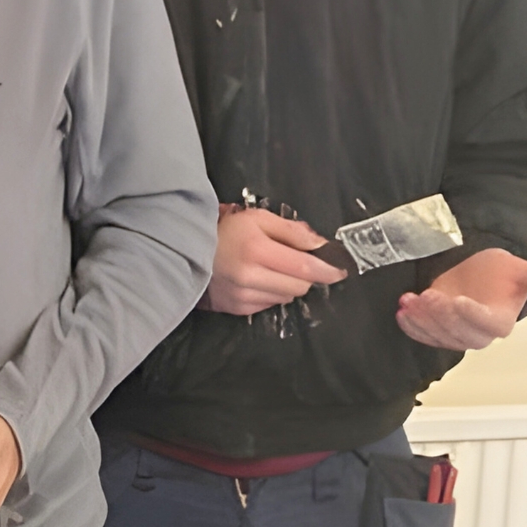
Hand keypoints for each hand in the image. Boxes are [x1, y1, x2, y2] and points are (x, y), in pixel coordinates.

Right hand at [205, 205, 344, 314]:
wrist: (185, 250)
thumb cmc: (223, 230)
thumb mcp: (256, 219)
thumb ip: (291, 230)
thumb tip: (320, 243)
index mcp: (257, 250)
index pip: (305, 267)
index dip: (328, 270)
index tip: (340, 270)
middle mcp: (250, 276)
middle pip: (300, 286)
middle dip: (303, 275)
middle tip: (293, 262)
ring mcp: (243, 296)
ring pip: (286, 297)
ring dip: (286, 285)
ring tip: (270, 269)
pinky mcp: (237, 308)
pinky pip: (269, 305)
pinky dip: (270, 293)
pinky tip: (257, 280)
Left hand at [397, 248, 526, 350]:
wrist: (480, 273)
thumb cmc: (502, 272)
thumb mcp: (521, 270)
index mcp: (501, 321)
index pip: (488, 324)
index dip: (472, 315)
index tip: (458, 300)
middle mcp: (478, 332)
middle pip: (460, 333)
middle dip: (441, 316)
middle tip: (428, 295)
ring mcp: (456, 332)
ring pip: (439, 335)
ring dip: (422, 320)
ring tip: (409, 300)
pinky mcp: (438, 328)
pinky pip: (424, 334)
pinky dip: (411, 326)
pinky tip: (402, 312)